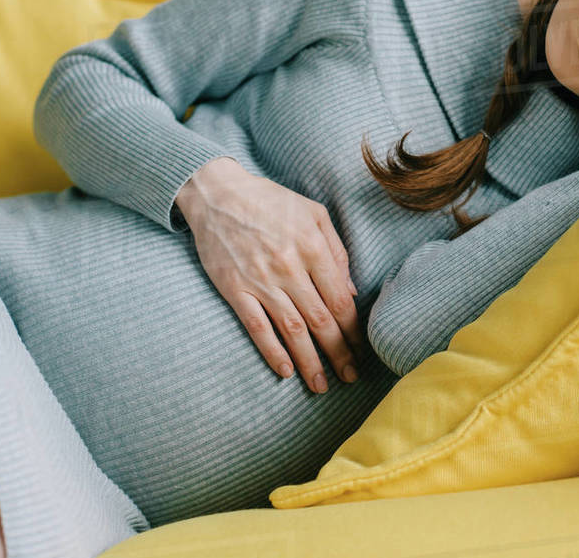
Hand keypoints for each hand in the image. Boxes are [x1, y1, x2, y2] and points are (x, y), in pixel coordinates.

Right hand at [176, 157, 363, 392]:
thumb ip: (336, 252)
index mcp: (312, 248)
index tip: (361, 349)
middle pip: (320, 320)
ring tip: (321, 385)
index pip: (340, 300)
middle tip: (350, 377)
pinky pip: (257, 327)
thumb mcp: (314, 214)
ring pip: (292, 329)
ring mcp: (260, 281)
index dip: (353, 329)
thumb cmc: (270, 201)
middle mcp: (290, 268)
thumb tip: (352, 291)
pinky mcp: (234, 289)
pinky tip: (285, 371)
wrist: (217, 193)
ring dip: (310, 361)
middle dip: (338, 353)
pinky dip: (272, 352)